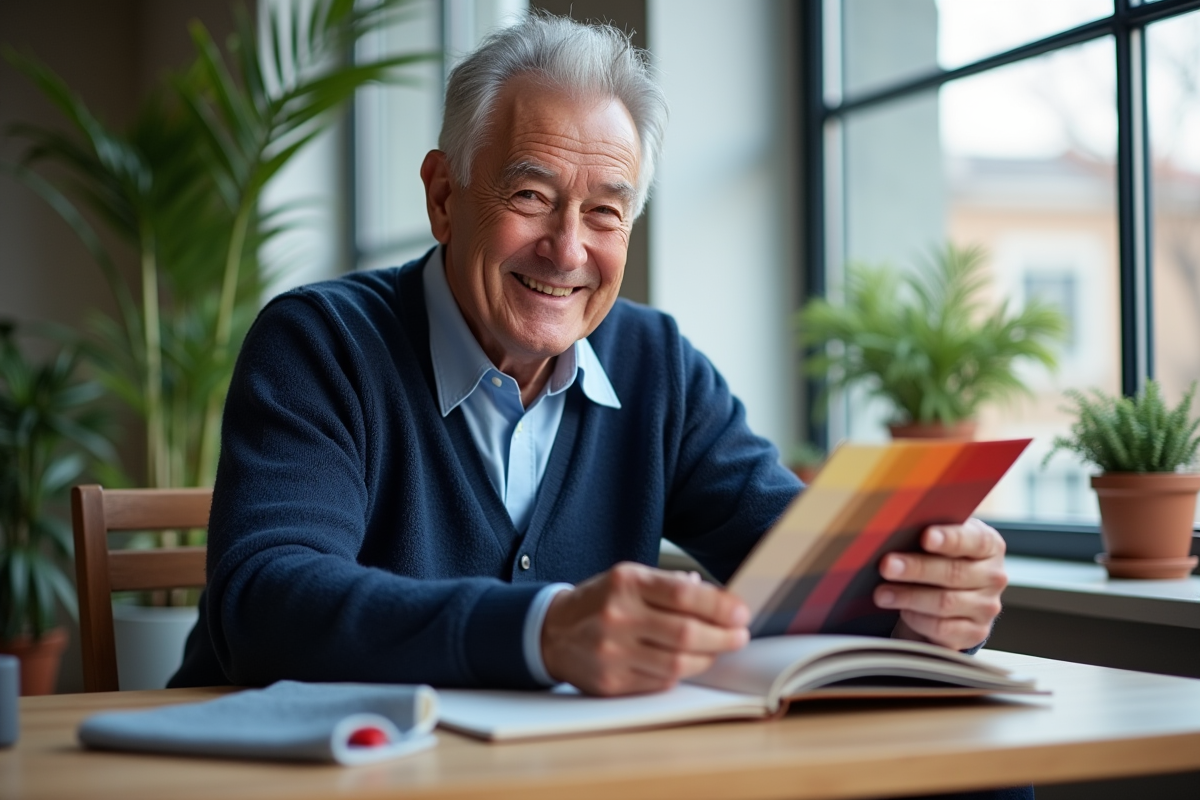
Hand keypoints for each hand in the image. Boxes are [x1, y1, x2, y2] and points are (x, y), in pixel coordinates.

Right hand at [541, 562, 749, 695]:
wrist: (552, 632)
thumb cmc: (599, 602)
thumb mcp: (628, 578)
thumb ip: (670, 585)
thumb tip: (717, 598)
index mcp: (625, 583)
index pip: (683, 595)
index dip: (720, 606)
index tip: (741, 612)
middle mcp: (617, 616)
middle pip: (686, 634)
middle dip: (723, 637)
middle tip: (739, 636)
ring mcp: (612, 652)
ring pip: (677, 663)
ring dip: (707, 658)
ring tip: (717, 650)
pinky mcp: (611, 682)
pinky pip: (660, 682)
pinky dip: (681, 673)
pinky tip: (688, 663)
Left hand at [873, 518, 1006, 650]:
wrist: (945, 598)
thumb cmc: (937, 560)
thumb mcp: (937, 542)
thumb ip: (927, 534)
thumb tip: (895, 529)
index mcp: (989, 546)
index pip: (975, 540)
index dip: (949, 538)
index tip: (925, 537)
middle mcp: (993, 576)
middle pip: (954, 573)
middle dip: (917, 569)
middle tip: (887, 565)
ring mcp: (986, 607)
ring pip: (945, 603)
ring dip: (909, 597)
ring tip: (882, 593)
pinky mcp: (974, 633)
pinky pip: (942, 628)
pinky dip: (917, 619)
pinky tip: (902, 611)